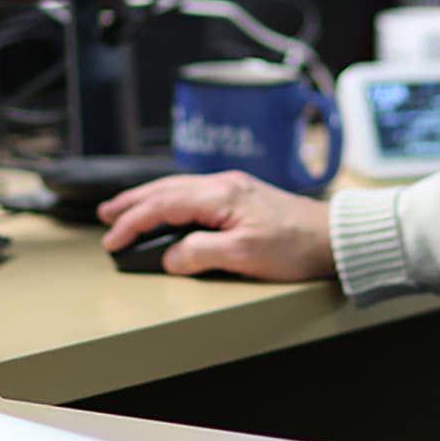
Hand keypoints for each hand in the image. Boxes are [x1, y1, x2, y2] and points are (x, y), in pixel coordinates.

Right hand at [97, 171, 335, 281]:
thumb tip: (169, 256)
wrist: (334, 237)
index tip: (112, 240)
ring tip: (126, 210)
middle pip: (166, 189)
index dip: (133, 222)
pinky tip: (168, 208)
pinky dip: (170, 200)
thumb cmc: (296, 246)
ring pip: (178, 189)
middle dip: (132, 202)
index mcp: (220, 195)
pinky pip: (193, 194)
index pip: (163, 204)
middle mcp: (223, 185)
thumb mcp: (245, 255)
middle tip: (105, 215)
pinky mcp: (242, 197)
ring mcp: (234, 188)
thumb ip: (201, 253)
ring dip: (149, 199)